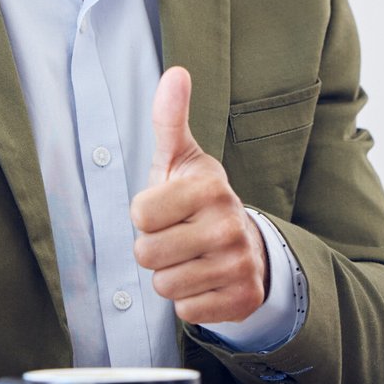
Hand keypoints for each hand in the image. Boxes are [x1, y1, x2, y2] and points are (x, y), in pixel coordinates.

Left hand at [130, 66, 268, 325]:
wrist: (244, 244)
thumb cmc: (195, 199)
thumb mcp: (180, 158)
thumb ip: (169, 118)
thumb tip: (176, 72)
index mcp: (210, 186)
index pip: (140, 213)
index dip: (144, 215)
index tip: (165, 209)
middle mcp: (229, 224)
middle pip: (147, 253)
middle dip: (153, 249)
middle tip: (176, 237)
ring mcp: (239, 263)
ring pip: (164, 285)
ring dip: (169, 276)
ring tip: (189, 258)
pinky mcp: (242, 298)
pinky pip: (186, 311)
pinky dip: (189, 300)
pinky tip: (204, 280)